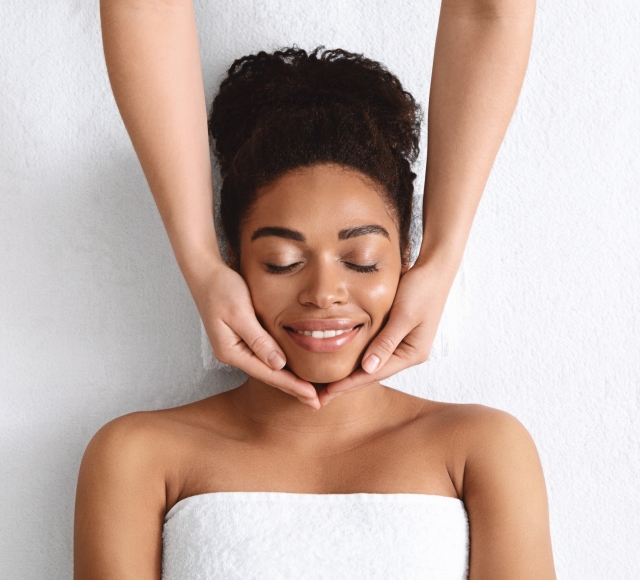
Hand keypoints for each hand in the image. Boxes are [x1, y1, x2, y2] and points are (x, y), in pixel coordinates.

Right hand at [189, 259, 319, 408]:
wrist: (205, 273)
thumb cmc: (221, 289)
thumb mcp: (240, 313)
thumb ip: (259, 340)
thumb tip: (278, 364)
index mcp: (231, 351)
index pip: (268, 374)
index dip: (292, 386)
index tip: (312, 397)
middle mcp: (233, 353)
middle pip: (268, 376)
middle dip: (293, 389)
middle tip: (316, 403)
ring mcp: (236, 346)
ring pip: (267, 368)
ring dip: (288, 379)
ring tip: (308, 392)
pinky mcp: (241, 337)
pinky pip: (265, 356)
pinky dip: (280, 365)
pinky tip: (291, 369)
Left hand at [319, 259, 455, 404]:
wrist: (435, 269)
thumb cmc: (422, 289)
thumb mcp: (403, 316)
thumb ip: (386, 342)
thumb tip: (368, 368)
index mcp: (413, 353)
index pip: (375, 373)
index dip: (350, 384)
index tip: (328, 393)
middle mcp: (409, 352)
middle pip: (373, 373)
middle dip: (348, 384)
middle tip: (321, 397)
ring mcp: (404, 344)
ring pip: (373, 363)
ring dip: (352, 373)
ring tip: (328, 385)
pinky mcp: (397, 332)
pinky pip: (374, 349)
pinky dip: (358, 356)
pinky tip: (344, 361)